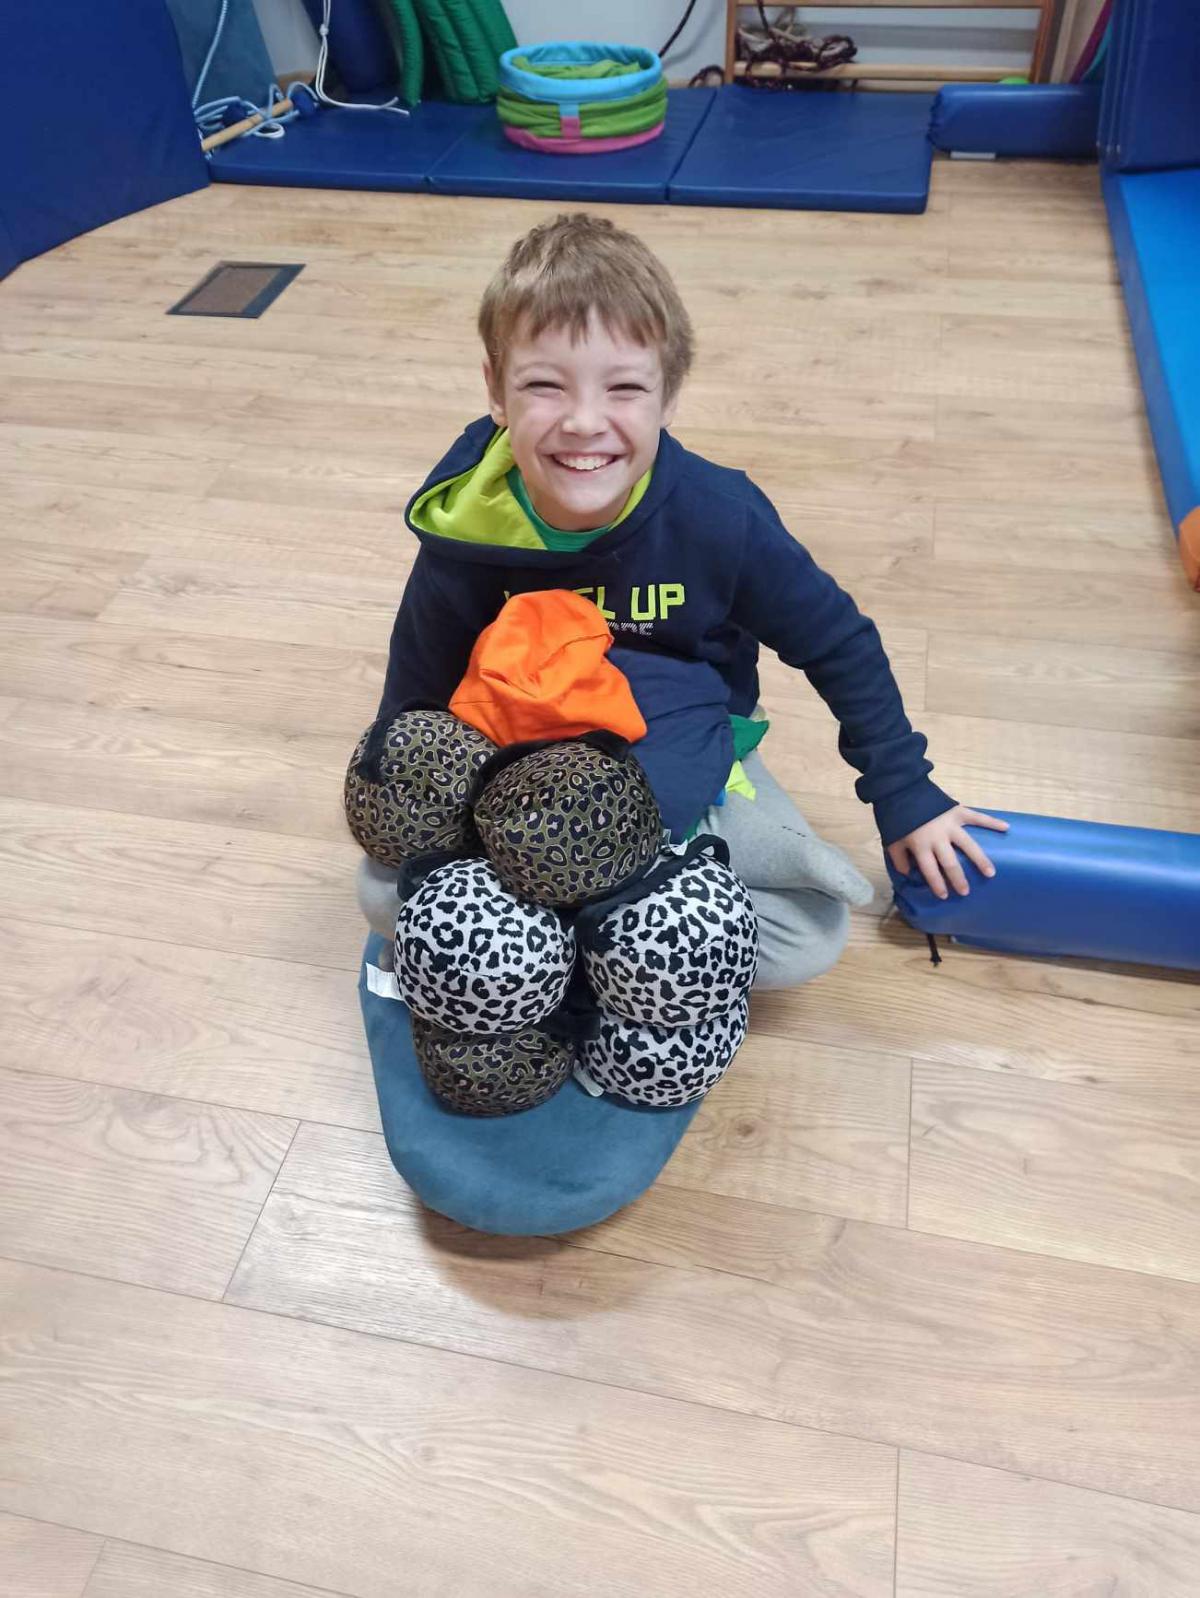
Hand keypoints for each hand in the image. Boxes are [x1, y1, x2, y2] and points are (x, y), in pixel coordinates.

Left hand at [888, 806, 1008, 899]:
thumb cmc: (896, 818)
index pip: (930, 871)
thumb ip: (899, 858)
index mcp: (921, 846)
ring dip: (980, 860)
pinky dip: (992, 822)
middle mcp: (938, 838)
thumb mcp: (892, 840)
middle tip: (966, 891)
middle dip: (958, 879)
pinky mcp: (958, 811)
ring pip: (968, 845)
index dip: (937, 884)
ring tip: (990, 873)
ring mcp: (950, 825)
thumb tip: (908, 873)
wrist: (902, 789)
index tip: (945, 896)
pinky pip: (978, 817)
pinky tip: (1006, 828)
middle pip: (950, 863)